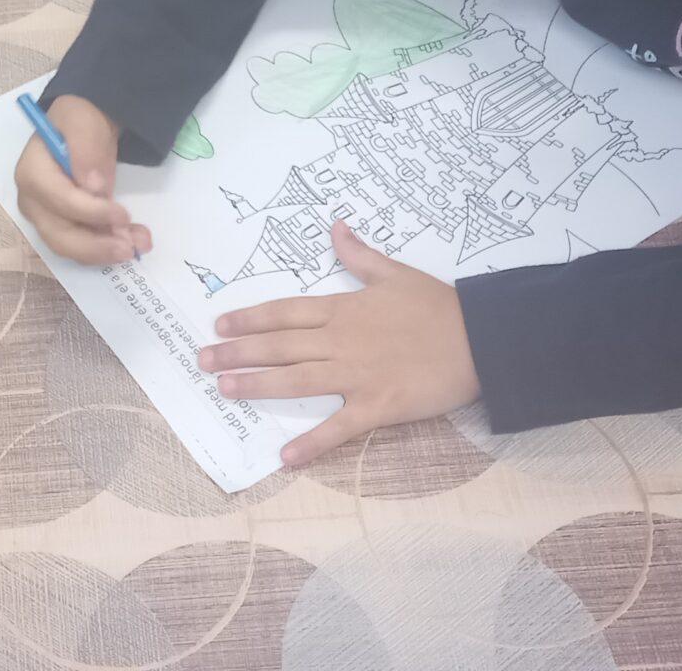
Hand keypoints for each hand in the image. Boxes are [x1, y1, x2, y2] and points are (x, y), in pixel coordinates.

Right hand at [12, 94, 150, 262]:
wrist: (83, 131)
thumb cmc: (79, 122)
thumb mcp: (83, 121)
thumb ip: (86, 149)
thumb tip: (92, 186)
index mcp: (31, 173)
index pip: (60, 201)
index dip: (91, 212)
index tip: (123, 214)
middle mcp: (32, 202)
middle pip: (60, 236)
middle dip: (96, 246)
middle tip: (131, 246)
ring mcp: (45, 218)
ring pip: (72, 248)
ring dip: (105, 251)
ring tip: (139, 243)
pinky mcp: (61, 228)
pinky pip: (82, 247)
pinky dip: (107, 248)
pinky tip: (132, 240)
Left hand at [199, 219, 480, 466]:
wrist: (479, 340)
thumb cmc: (438, 306)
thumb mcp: (395, 272)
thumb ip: (359, 254)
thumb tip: (335, 224)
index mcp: (343, 309)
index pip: (285, 313)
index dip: (250, 319)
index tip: (220, 324)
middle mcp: (341, 341)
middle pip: (280, 346)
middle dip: (238, 352)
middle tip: (203, 359)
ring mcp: (357, 375)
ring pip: (297, 380)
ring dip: (258, 386)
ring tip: (225, 389)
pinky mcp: (378, 406)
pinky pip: (339, 427)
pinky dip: (312, 443)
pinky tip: (285, 456)